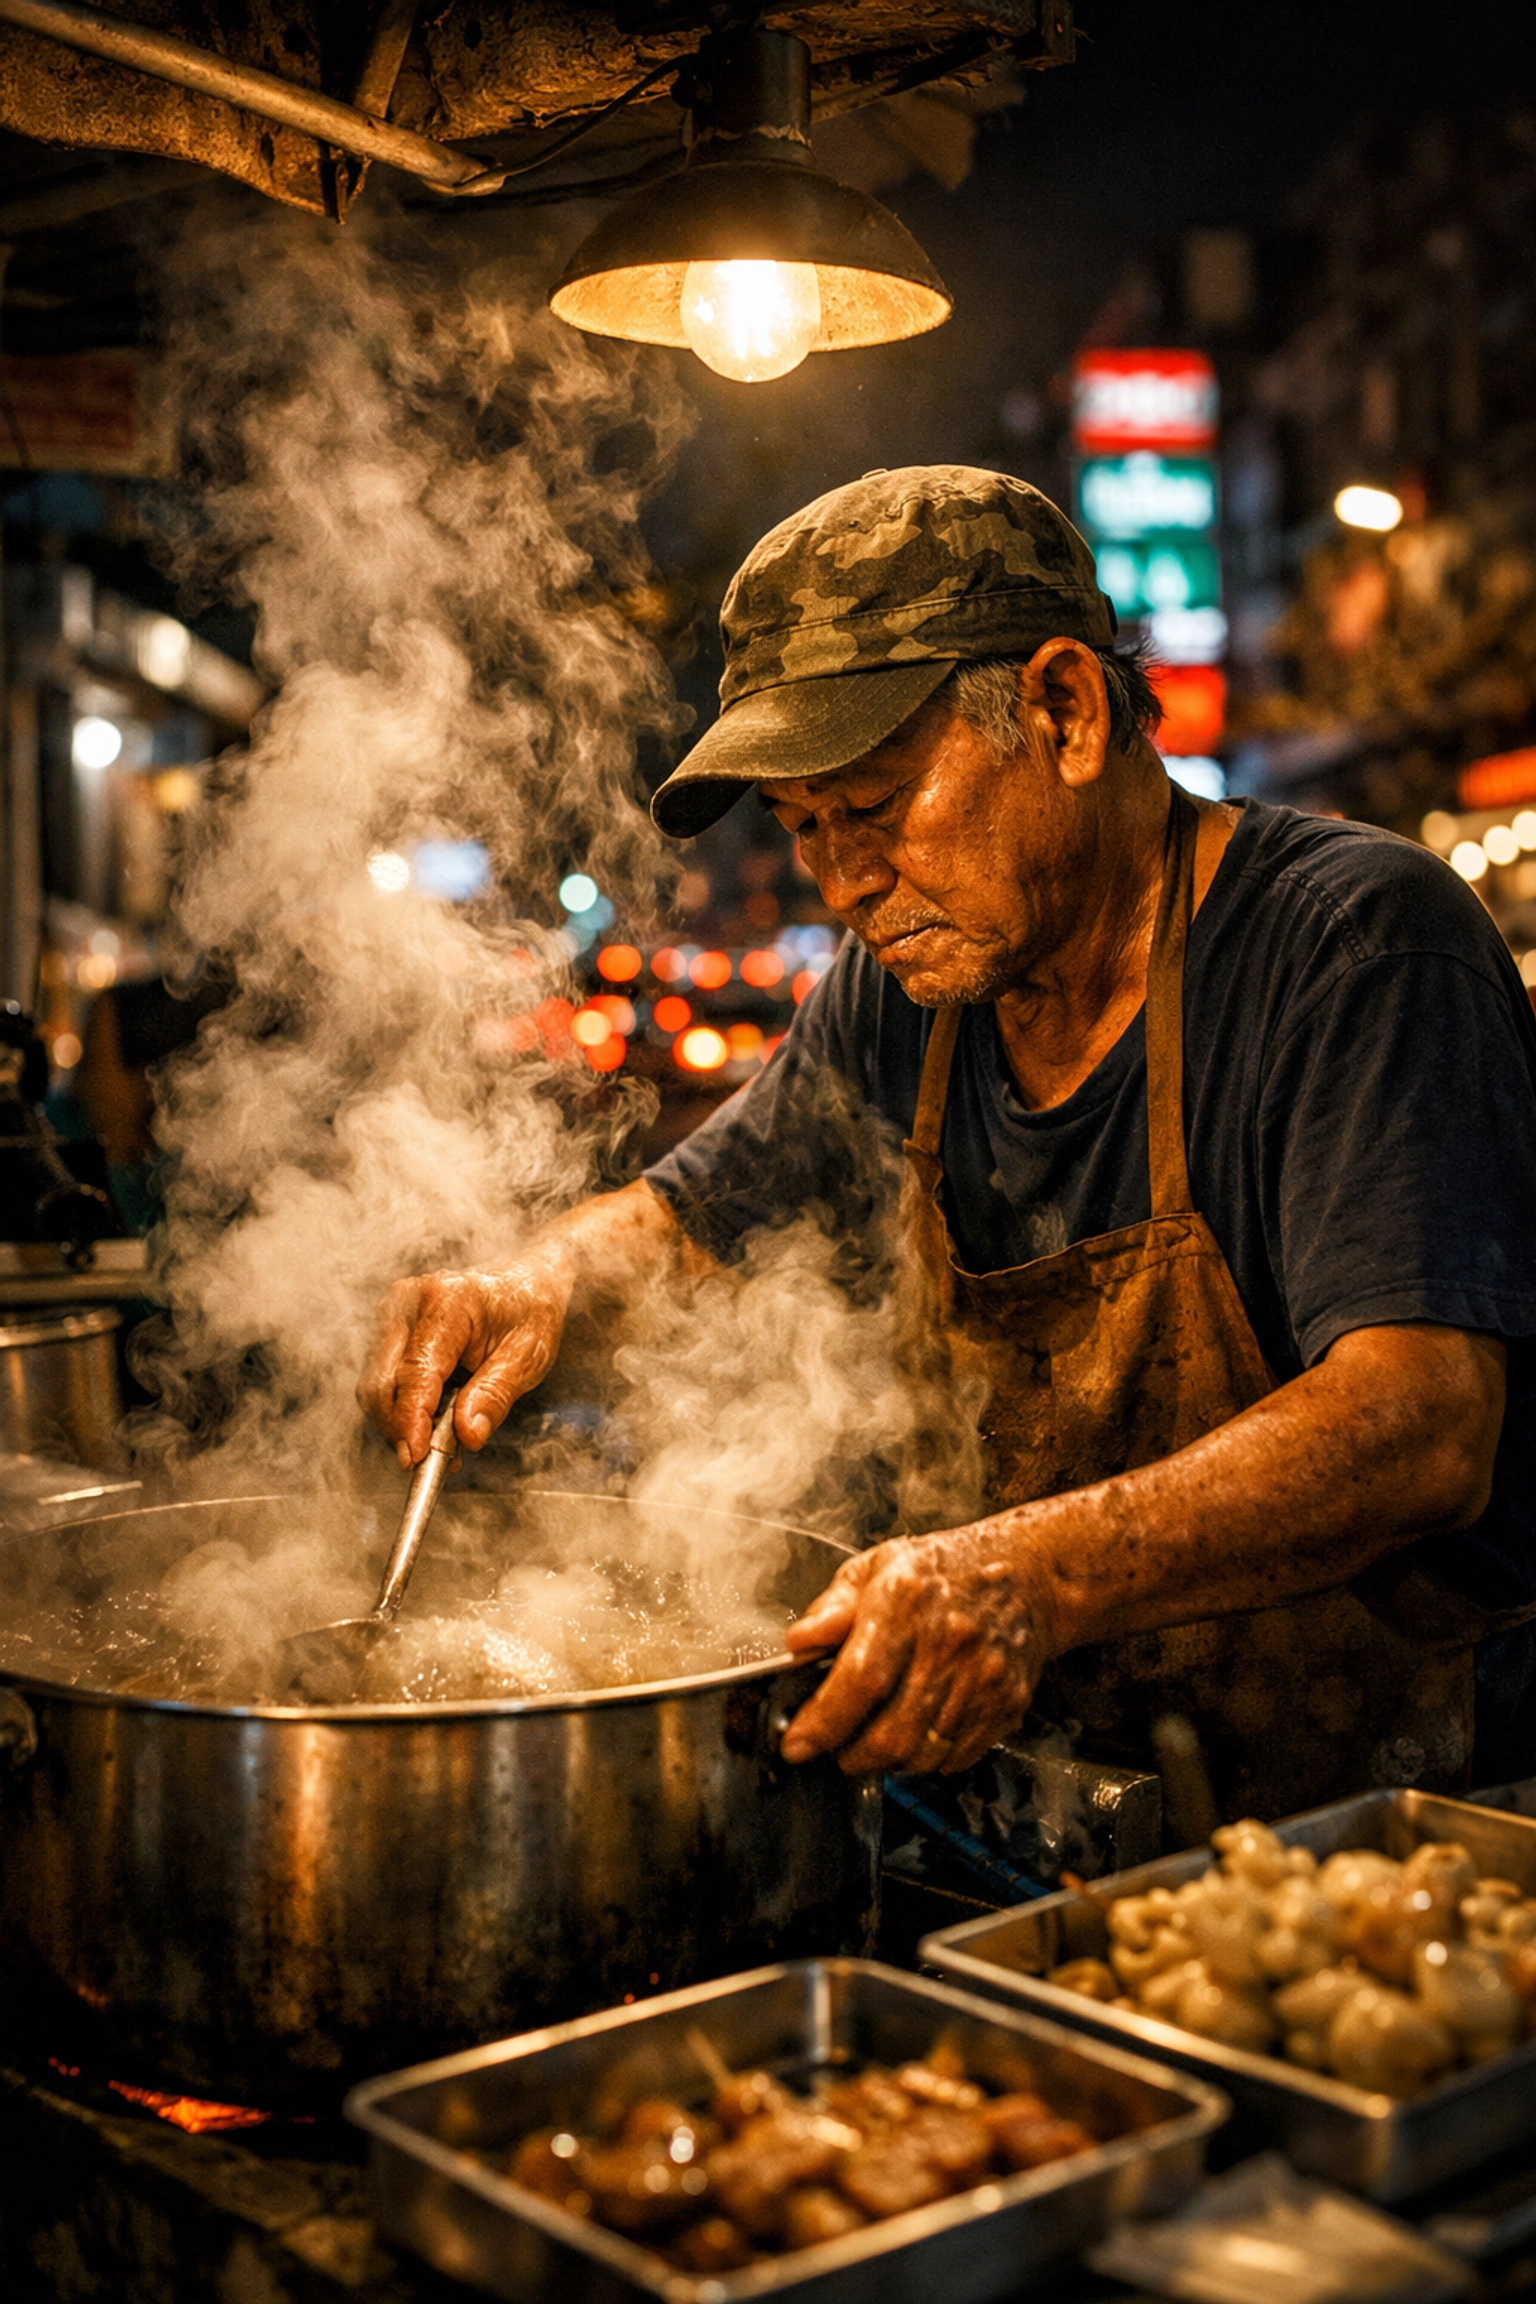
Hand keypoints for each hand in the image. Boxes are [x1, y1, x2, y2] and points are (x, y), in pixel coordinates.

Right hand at [357, 1260, 571, 1467]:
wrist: (526, 1283)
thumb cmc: (530, 1311)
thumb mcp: (529, 1356)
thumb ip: (496, 1394)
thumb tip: (467, 1433)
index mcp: (447, 1301)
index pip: (416, 1371)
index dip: (411, 1420)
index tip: (415, 1456)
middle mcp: (409, 1302)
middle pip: (383, 1383)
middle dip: (403, 1430)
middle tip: (439, 1459)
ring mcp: (394, 1314)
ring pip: (376, 1388)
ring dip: (400, 1424)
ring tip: (443, 1443)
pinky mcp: (390, 1331)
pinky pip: (382, 1383)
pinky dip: (401, 1411)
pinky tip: (431, 1424)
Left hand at [779, 1524, 1057, 1775]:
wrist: (1022, 1575)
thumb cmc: (940, 1571)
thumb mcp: (874, 1568)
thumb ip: (831, 1609)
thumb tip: (798, 1644)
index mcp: (906, 1601)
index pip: (861, 1679)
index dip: (824, 1722)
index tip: (797, 1743)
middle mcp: (949, 1642)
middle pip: (892, 1732)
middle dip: (850, 1754)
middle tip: (832, 1746)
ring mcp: (983, 1678)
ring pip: (922, 1755)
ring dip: (887, 1761)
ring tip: (872, 1739)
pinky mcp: (1006, 1704)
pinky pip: (956, 1758)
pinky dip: (926, 1760)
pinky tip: (914, 1733)